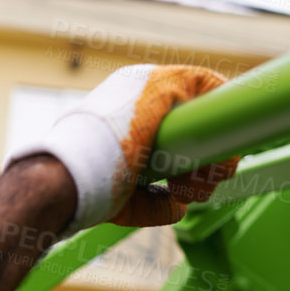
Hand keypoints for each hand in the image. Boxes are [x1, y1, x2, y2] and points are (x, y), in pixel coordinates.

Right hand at [6, 65, 238, 228]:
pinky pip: (210, 86)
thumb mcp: (124, 200)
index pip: (168, 126)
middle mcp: (137, 93)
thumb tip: (180, 208)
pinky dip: (223, 121)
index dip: (187, 157)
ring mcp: (150, 83)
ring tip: (199, 186)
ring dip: (213, 151)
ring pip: (204, 107)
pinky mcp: (165, 82)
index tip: (188, 186)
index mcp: (122, 116)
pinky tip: (218, 157)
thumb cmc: (84, 190)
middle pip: (190, 118)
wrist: (66, 178)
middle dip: (204, 159)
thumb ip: (152, 201)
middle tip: (199, 192)